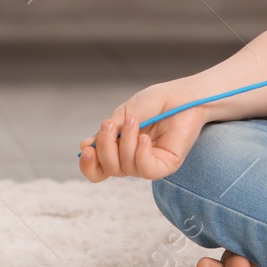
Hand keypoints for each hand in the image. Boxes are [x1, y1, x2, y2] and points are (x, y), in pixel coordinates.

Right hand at [79, 80, 207, 182]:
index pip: (98, 170)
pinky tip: (144, 138)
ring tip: (134, 121)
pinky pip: (146, 170)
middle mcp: (134, 160)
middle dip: (105, 147)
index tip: (87, 149)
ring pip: (126, 168)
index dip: (88, 165)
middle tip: (110, 125)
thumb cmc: (154, 102)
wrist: (181, 96)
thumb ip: (106, 134)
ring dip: (125, 142)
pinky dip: (141, 154)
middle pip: (108, 169)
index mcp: (120, 150)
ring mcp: (150, 163)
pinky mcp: (167, 165)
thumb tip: (85, 148)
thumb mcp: (122, 115)